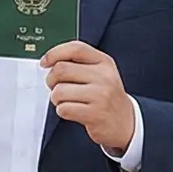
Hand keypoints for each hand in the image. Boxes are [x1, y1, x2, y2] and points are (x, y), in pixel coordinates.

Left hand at [42, 41, 137, 156]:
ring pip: (59, 91)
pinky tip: (74, 111)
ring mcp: (101, 95)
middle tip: (56, 87)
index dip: (54, 53)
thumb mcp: (100, 73)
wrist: (127, 123)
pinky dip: (63, 111)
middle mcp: (104, 77)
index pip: (75, 48)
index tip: (45, 62)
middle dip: (51, 80)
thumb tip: (49, 60)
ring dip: (57, 98)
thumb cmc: (106, 97)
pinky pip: (64, 109)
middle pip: (61, 69)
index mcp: (104, 62)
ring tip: (68, 101)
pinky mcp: (95, 114)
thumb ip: (79, 63)